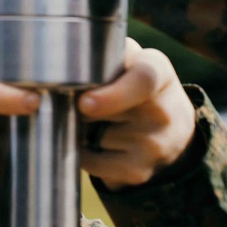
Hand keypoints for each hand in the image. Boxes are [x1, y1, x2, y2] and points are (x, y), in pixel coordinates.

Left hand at [79, 38, 195, 189]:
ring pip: (95, 136)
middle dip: (83, 109)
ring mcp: (154, 145)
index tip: (84, 103)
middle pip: (105, 112)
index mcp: (158, 72)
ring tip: (97, 121)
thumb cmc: (133, 86)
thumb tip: (53, 70)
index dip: (112, 95)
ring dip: (83, 129)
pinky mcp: (139, 172)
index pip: (142, 81)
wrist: (174, 131)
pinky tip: (96, 143)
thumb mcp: (129, 60)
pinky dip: (84, 153)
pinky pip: (92, 162)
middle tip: (80, 102)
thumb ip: (102, 54)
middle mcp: (163, 110)